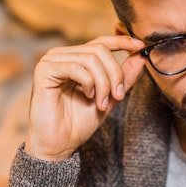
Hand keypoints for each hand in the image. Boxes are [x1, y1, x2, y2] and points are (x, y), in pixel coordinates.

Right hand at [26, 35, 145, 160]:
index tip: (140, 47)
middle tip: (118, 96)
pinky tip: (88, 96)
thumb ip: (123, 78)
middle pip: (99, 50)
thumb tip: (141, 56)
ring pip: (90, 59)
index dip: (121, 41)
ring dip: (103, 83)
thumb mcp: (109, 98)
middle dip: (114, 74)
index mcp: (75, 59)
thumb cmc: (78, 123)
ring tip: (102, 103)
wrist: (59, 144)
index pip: (100, 42)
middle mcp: (62, 55)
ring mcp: (51, 61)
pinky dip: (88, 83)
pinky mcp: (44, 70)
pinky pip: (75, 67)